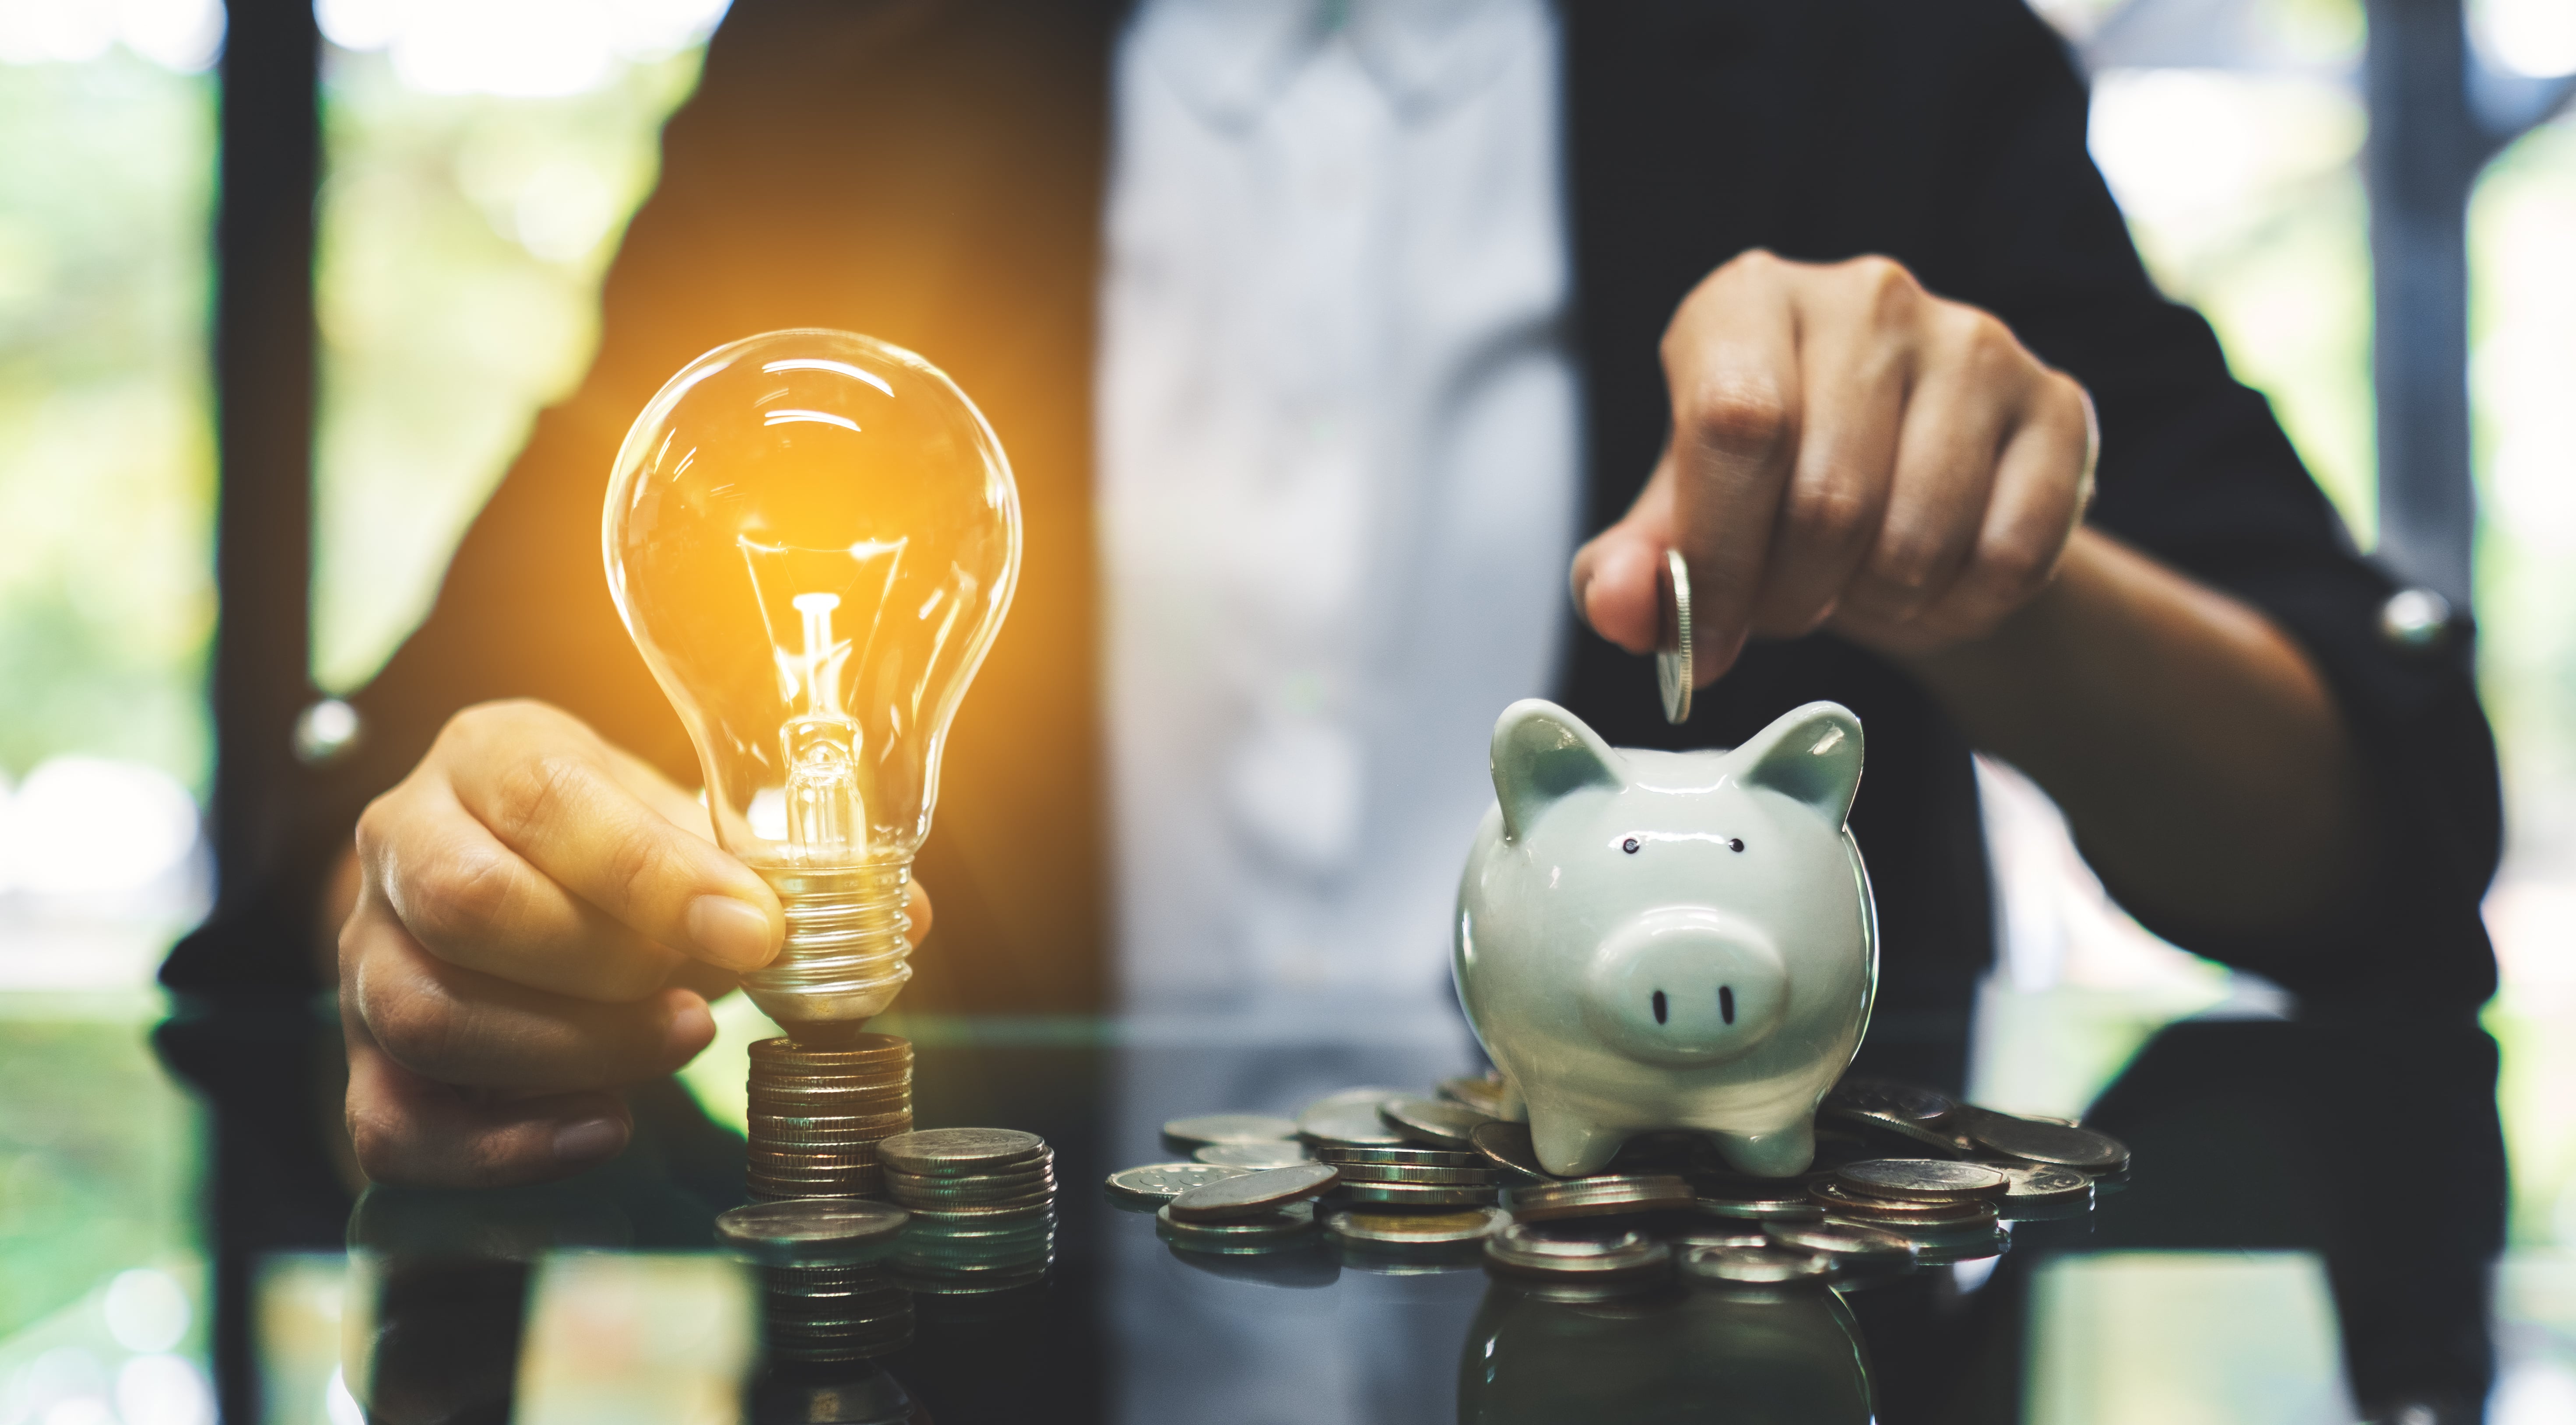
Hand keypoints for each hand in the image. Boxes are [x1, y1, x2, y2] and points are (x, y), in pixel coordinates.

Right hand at [337, 699, 930, 1186]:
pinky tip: (599, 1129)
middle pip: (473, 907)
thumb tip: (899, 919)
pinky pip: (394, 1120)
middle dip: (607, 968)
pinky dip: (500, 1144)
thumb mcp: (681, 821)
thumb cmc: (604, 842)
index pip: (548, 799)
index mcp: (489, 755)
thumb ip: (773, 863)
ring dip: (567, 1050)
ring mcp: (364, 953)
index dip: (653, 874)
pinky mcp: (361, 1055)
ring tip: (674, 1046)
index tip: (756, 927)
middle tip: (707, 1003)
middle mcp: (403, 841)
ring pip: (428, 1012)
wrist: (501, 866)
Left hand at [1571, 251, 2096, 678]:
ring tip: (1857, 588)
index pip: (1733, 426)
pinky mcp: (2056, 403)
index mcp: (1746, 300)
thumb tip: (1615, 605)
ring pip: (1918, 538)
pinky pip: (2008, 556)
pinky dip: (1961, 608)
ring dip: (1878, 606)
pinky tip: (1934, 585)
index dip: (1717, 559)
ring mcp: (1973, 341)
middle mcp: (1865, 296)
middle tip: (1787, 608)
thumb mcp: (1680, 525)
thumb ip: (1628, 569)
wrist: (1903, 488)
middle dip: (1793, 597)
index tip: (1708, 641)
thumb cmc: (1770, 494)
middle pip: (1827, 499)